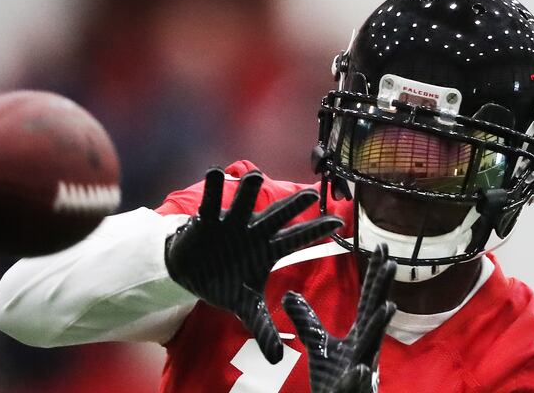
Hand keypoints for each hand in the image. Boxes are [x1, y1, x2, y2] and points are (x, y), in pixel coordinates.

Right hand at [165, 167, 342, 363]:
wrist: (193, 271)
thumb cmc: (226, 282)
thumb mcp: (245, 306)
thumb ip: (261, 327)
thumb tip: (277, 359)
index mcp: (268, 249)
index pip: (297, 239)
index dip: (317, 231)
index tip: (339, 222)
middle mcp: (254, 231)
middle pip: (276, 217)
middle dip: (292, 207)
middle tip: (310, 194)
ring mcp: (232, 223)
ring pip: (244, 205)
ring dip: (249, 192)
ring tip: (256, 176)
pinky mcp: (208, 221)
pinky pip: (211, 203)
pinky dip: (213, 190)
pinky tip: (215, 173)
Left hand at [282, 244, 396, 392]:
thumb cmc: (334, 378)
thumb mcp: (318, 345)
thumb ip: (307, 320)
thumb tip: (289, 295)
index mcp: (362, 334)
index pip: (369, 298)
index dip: (374, 273)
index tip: (380, 246)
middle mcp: (367, 347)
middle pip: (375, 312)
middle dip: (382, 288)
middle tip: (391, 262)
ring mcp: (363, 369)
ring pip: (373, 346)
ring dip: (381, 326)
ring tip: (389, 305)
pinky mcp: (352, 391)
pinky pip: (356, 383)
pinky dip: (359, 377)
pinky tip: (362, 369)